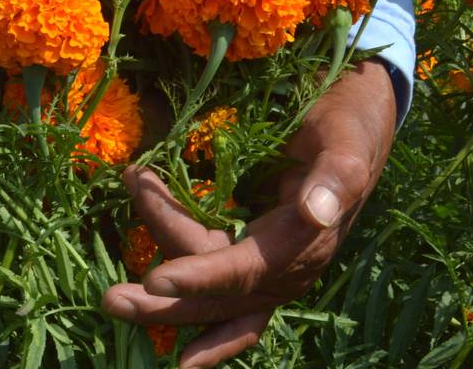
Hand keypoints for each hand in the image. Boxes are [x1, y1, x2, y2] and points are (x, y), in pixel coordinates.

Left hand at [102, 60, 396, 367]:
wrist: (362, 125)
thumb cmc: (349, 126)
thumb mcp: (346, 142)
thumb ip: (336, 177)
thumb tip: (315, 211)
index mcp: (304, 242)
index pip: (241, 269)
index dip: (198, 276)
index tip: (153, 278)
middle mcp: (287, 269)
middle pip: (218, 297)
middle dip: (165, 303)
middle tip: (110, 300)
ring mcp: (274, 271)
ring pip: (213, 300)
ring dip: (166, 303)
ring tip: (111, 297)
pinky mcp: (261, 262)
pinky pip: (230, 305)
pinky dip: (202, 324)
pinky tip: (176, 348)